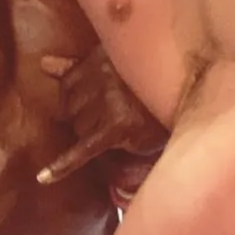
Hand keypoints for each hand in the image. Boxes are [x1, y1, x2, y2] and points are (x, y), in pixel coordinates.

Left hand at [37, 45, 167, 183]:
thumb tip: (43, 64)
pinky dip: (63, 165)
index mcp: (102, 56)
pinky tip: (44, 178)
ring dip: (89, 135)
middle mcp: (104, 74)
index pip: (67, 82)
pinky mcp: (119, 126)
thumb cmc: (151, 85)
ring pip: (78, 127)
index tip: (89, 104)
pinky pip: (83, 149)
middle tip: (108, 119)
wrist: (191, 99)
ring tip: (118, 131)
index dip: (74, 98)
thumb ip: (78, 66)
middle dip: (81, 117)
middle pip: (69, 106)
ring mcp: (111, 100)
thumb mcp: (116, 65)